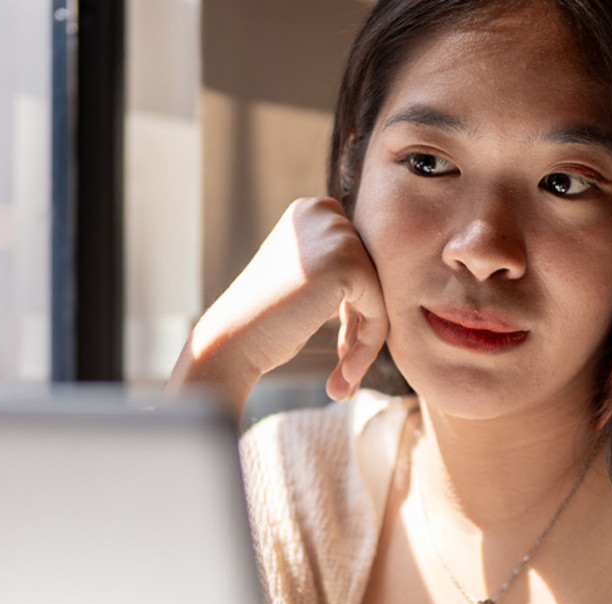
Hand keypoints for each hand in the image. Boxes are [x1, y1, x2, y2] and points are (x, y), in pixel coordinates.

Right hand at [168, 197, 388, 415]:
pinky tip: (343, 377)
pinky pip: (379, 313)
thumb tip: (381, 278)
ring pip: (378, 296)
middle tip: (345, 373)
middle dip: (359, 326)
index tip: (341, 348)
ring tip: (342, 384)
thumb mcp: (302, 277)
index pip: (358, 261)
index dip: (353, 308)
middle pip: (371, 277)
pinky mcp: (350, 264)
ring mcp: (337, 234)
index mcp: (311, 211)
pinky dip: (366, 349)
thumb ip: (337, 268)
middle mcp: (324, 212)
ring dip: (363, 343)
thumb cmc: (262, 321)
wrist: (230, 340)